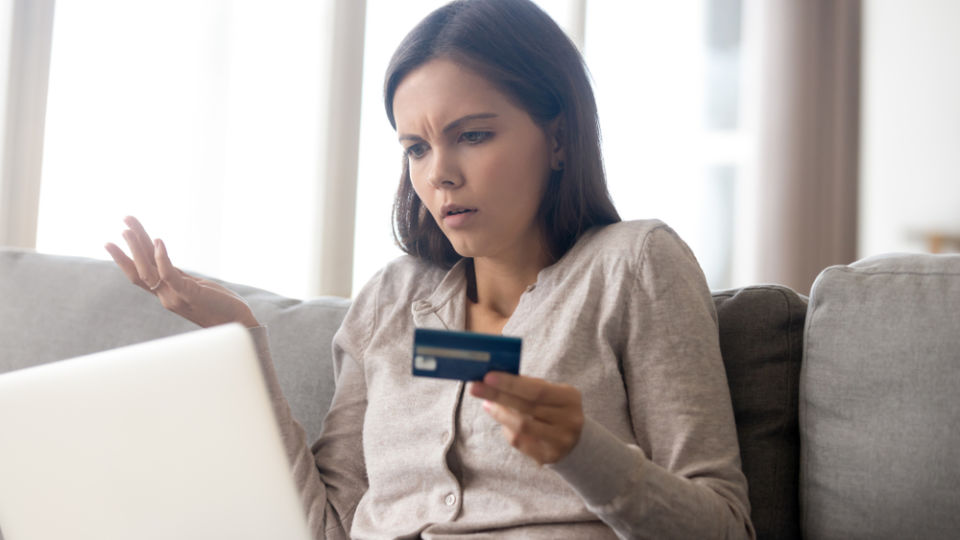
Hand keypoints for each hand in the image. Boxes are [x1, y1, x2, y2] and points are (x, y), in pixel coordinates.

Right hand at [104, 216, 259, 328]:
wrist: (237, 323)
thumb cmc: (220, 304)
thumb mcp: (194, 287)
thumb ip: (178, 277)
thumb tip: (165, 262)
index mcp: (167, 293)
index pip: (141, 273)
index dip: (125, 258)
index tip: (111, 242)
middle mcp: (166, 296)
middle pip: (140, 268)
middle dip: (130, 246)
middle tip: (123, 224)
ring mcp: (176, 296)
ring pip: (149, 270)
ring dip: (138, 248)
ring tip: (129, 229)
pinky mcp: (190, 295)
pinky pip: (170, 276)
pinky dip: (162, 258)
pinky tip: (158, 242)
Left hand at [469, 372, 583, 464]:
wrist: (576, 440)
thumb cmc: (555, 408)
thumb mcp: (551, 392)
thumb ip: (529, 386)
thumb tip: (496, 378)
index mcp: (570, 398)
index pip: (537, 390)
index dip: (511, 383)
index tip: (488, 376)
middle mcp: (569, 420)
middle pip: (527, 407)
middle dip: (498, 396)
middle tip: (475, 388)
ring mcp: (561, 441)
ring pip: (522, 426)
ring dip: (500, 414)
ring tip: (487, 403)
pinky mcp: (550, 457)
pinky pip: (521, 442)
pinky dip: (507, 429)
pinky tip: (500, 418)